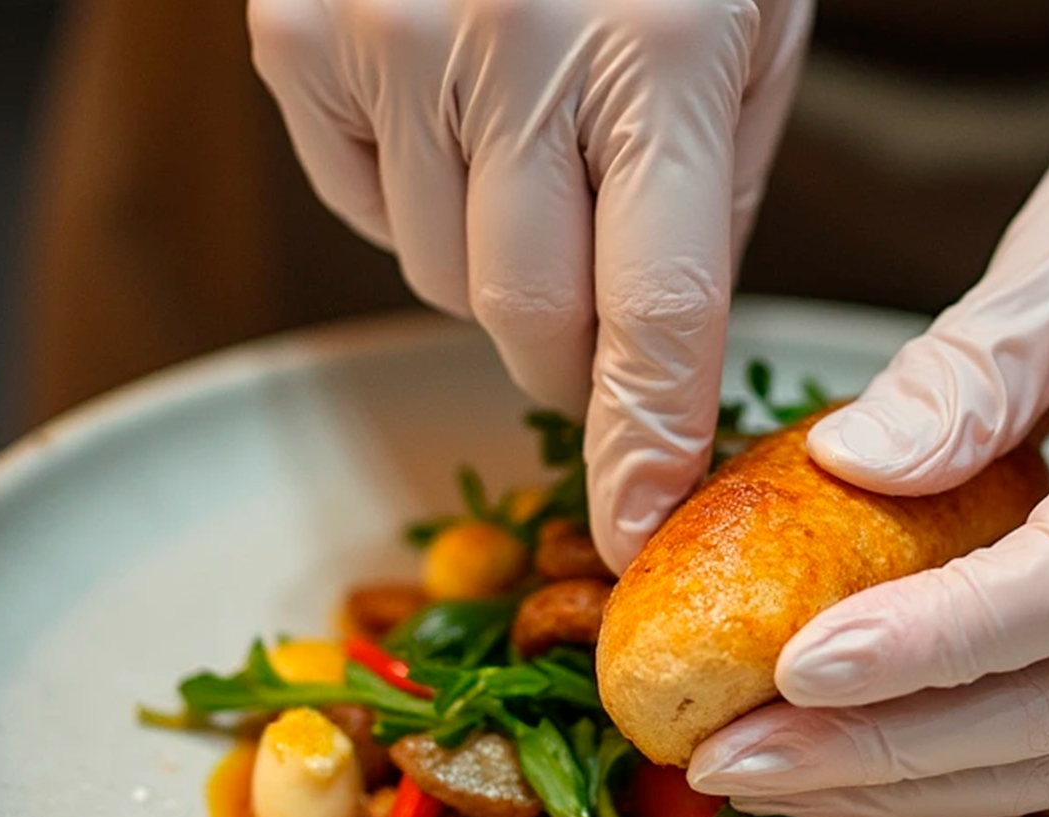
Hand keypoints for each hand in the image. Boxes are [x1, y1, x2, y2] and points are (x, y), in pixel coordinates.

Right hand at [248, 0, 811, 568]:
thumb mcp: (750, 28)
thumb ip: (715, 193)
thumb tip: (662, 362)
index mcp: (666, 50)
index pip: (656, 311)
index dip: (645, 444)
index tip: (634, 534)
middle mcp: (516, 51)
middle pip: (529, 319)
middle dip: (577, 365)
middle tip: (605, 341)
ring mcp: (386, 40)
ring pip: (436, 276)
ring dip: (496, 265)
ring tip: (534, 151)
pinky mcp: (298, 36)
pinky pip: (359, 205)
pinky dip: (414, 196)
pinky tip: (456, 109)